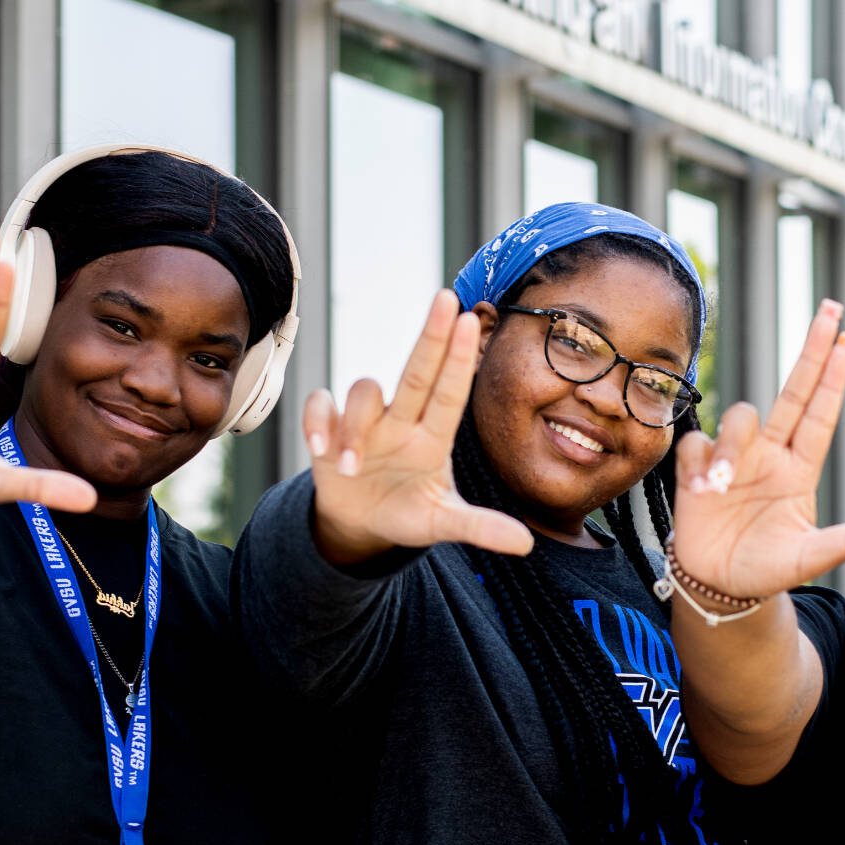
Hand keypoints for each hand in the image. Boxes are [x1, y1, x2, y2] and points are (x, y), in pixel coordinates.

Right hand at [303, 291, 533, 563]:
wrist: (360, 523)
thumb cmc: (406, 513)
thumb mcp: (442, 523)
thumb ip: (478, 527)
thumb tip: (526, 545)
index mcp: (433, 437)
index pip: (450, 393)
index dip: (460, 360)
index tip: (471, 321)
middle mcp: (402, 420)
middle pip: (417, 370)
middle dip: (431, 337)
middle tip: (446, 298)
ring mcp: (366, 422)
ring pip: (365, 391)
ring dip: (357, 424)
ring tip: (352, 466)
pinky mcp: (330, 428)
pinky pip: (321, 406)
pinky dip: (319, 423)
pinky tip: (322, 449)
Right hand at [672, 299, 844, 599]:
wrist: (717, 589)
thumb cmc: (766, 570)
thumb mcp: (810, 558)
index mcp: (799, 469)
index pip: (821, 413)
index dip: (833, 377)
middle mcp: (770, 454)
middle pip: (793, 389)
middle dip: (812, 349)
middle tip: (831, 308)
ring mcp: (735, 459)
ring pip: (740, 417)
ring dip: (732, 447)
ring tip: (721, 488)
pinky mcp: (698, 468)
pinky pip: (699, 444)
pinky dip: (702, 462)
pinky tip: (702, 490)